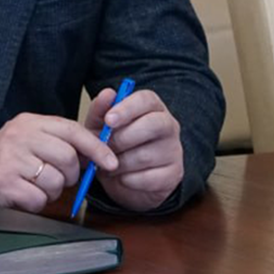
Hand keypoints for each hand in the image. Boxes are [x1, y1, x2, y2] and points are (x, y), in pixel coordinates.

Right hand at [0, 113, 118, 212]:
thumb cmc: (6, 162)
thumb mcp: (30, 140)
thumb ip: (60, 142)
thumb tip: (100, 152)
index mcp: (29, 122)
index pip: (72, 129)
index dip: (96, 147)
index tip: (111, 162)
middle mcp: (19, 136)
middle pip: (68, 157)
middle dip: (70, 175)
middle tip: (58, 179)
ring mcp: (10, 159)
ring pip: (56, 181)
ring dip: (51, 192)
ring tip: (34, 186)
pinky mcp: (4, 183)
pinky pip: (39, 199)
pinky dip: (36, 203)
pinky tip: (22, 196)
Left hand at [86, 87, 183, 210]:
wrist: (120, 176)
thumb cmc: (112, 144)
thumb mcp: (99, 126)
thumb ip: (100, 110)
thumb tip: (108, 94)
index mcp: (152, 107)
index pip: (146, 99)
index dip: (127, 108)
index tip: (108, 120)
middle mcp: (168, 125)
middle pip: (153, 125)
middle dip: (122, 138)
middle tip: (105, 147)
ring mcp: (174, 150)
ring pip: (146, 155)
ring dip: (120, 163)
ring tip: (108, 165)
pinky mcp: (174, 174)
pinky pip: (150, 178)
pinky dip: (129, 180)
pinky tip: (122, 177)